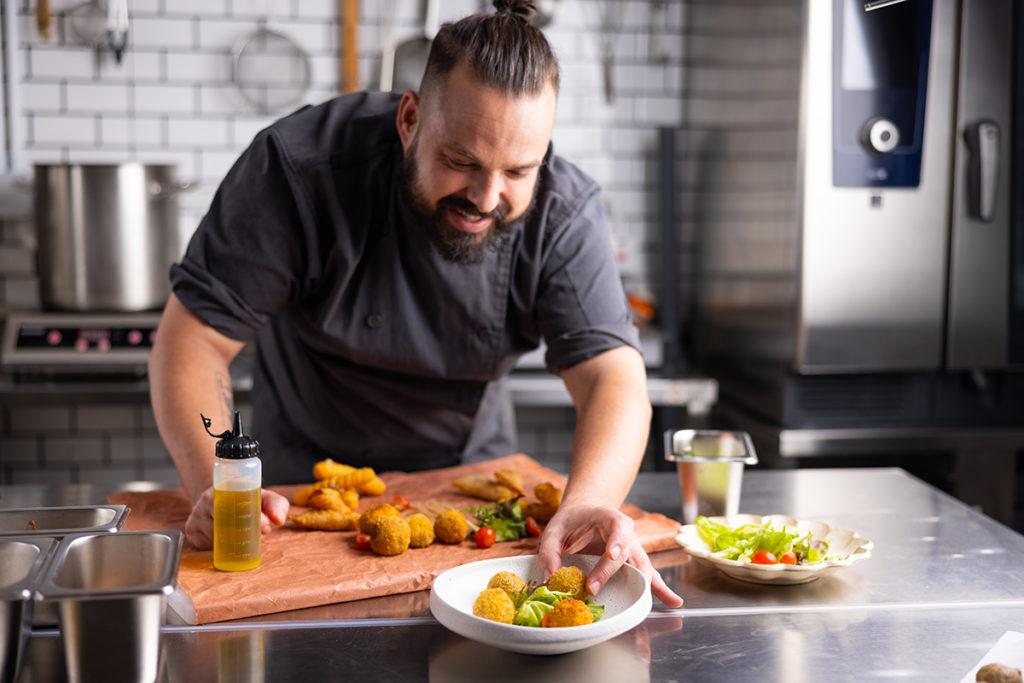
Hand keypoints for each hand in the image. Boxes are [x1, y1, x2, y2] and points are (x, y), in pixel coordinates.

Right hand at [183, 487, 288, 549]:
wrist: (222, 498)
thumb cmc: (247, 499)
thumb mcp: (265, 497)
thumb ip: (277, 506)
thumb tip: (277, 520)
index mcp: (224, 487)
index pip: (235, 506)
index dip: (251, 519)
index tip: (264, 526)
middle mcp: (206, 500)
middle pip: (225, 525)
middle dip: (243, 534)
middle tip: (255, 536)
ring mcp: (195, 516)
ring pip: (216, 538)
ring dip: (231, 542)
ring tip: (240, 534)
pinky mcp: (191, 532)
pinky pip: (206, 546)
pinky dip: (218, 547)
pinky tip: (224, 538)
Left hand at [537, 503, 683, 607]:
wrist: (585, 515)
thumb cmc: (572, 520)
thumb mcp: (555, 529)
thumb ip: (550, 551)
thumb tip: (552, 578)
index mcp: (610, 517)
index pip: (619, 526)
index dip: (617, 541)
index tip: (612, 555)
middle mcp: (627, 534)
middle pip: (629, 552)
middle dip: (613, 572)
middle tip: (593, 588)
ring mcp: (633, 550)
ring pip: (644, 567)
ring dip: (648, 585)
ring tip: (661, 602)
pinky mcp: (633, 564)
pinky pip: (649, 576)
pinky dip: (660, 589)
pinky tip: (673, 601)